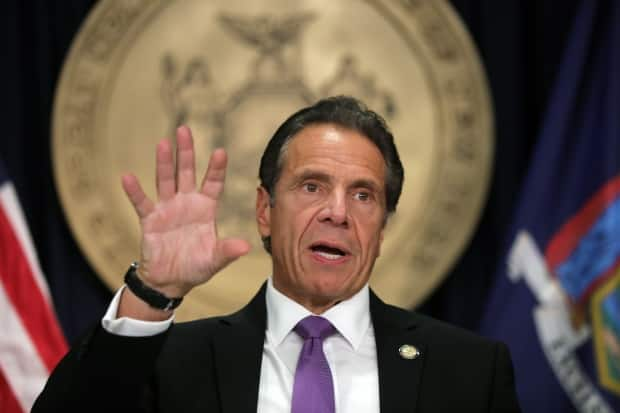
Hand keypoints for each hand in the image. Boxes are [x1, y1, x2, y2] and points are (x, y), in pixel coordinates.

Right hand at [121, 126, 250, 297]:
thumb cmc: (196, 267)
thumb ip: (228, 251)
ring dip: (164, 163)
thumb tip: (246, 247)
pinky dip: (135, 191)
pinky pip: (141, 203)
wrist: (170, 281)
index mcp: (206, 208)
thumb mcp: (214, 260)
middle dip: (186, 152)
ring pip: (165, 180)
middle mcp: (187, 203)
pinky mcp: (150, 219)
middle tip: (184, 129)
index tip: (220, 152)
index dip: (216, 168)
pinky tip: (128, 177)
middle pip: (186, 172)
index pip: (213, 183)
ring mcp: (167, 209)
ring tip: (163, 143)